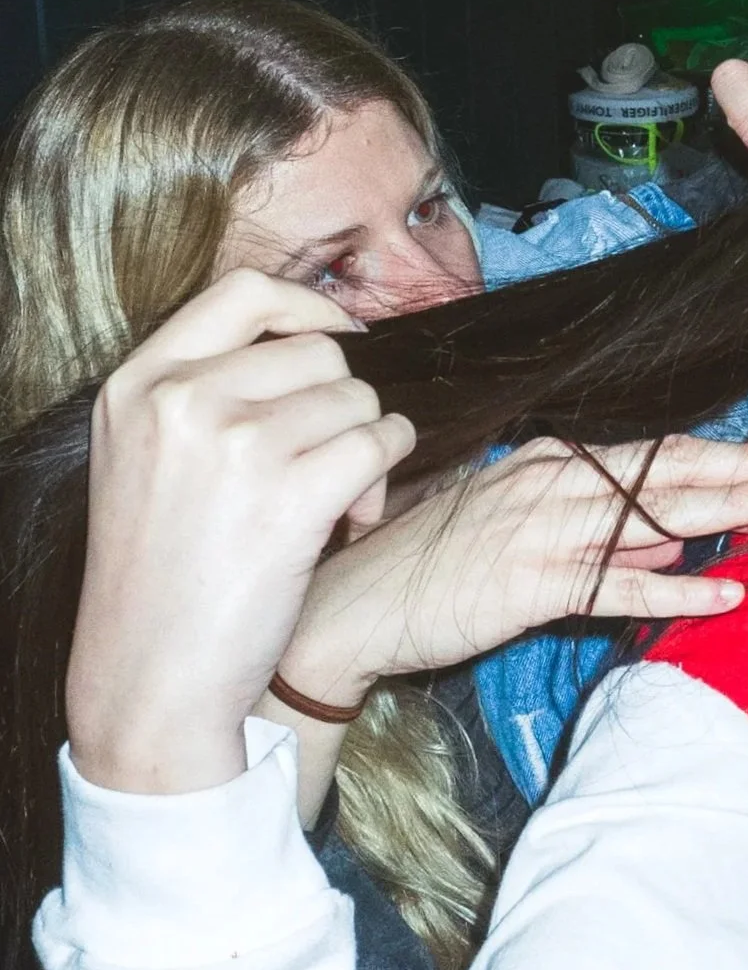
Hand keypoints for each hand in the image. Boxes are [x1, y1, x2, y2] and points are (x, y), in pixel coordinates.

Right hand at [69, 273, 415, 796]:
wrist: (149, 677)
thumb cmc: (157, 578)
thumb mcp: (142, 458)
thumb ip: (199, 391)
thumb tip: (311, 339)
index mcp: (137, 383)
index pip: (243, 292)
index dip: (307, 308)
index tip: (337, 339)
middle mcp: (181, 399)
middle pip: (317, 352)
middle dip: (343, 403)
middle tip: (331, 462)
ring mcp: (235, 443)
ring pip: (358, 400)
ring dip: (368, 448)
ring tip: (335, 503)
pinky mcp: (289, 496)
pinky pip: (381, 443)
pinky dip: (388, 474)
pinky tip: (356, 514)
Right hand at [275, 430, 747, 703]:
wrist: (358, 606)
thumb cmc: (436, 566)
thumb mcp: (522, 530)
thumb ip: (602, 533)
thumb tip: (673, 537)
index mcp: (551, 465)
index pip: (654, 453)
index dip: (723, 454)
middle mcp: (554, 485)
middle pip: (668, 470)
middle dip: (745, 467)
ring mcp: (545, 530)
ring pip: (656, 515)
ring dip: (727, 510)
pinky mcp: (534, 583)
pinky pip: (619, 586)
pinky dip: (675, 588)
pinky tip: (725, 593)